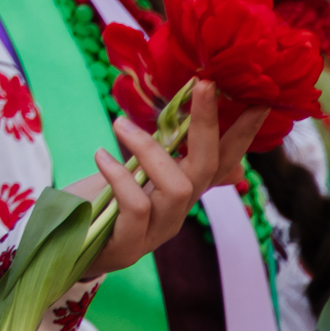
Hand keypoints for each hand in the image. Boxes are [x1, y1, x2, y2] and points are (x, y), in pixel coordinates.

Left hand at [74, 83, 269, 276]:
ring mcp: (159, 231)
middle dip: (208, 124)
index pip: (225, 160)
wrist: (69, 244)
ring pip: (177, 188)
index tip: (261, 100)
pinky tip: (101, 156)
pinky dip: (119, 177)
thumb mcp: (140, 176)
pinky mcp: (131, 245)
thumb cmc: (106, 201)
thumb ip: (174, 162)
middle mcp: (179, 211)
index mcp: (184, 189)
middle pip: (208, 167)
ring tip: (119, 123)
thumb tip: (222, 153)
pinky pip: (136, 206)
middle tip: (204, 85)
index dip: (244, 133)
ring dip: (149, 149)